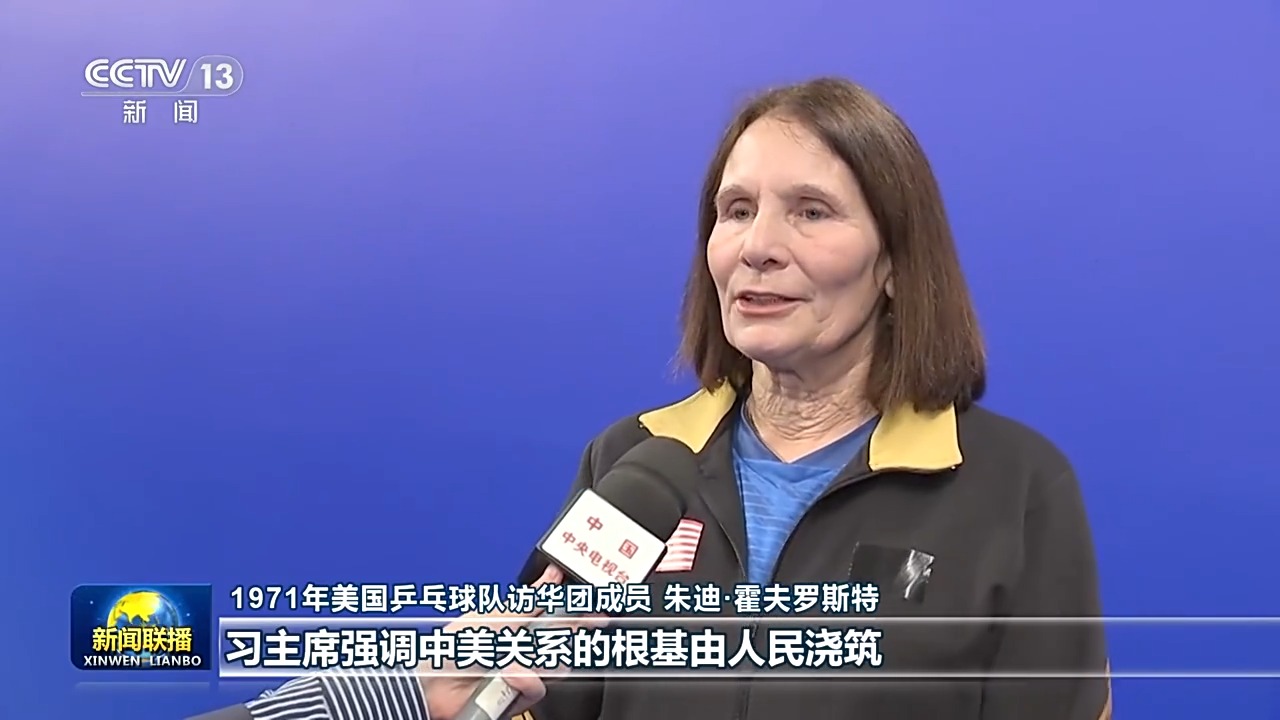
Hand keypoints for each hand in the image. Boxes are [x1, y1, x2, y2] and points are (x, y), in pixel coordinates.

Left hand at [418, 565, 603, 719]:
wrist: (431, 686)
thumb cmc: (451, 650)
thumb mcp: (492, 616)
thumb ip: (526, 601)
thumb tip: (551, 578)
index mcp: (511, 625)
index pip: (546, 611)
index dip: (564, 601)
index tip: (581, 592)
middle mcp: (518, 648)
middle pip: (557, 636)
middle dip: (575, 626)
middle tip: (597, 616)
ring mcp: (520, 673)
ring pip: (552, 665)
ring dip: (535, 658)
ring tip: (511, 657)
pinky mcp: (519, 697)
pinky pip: (537, 688)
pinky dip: (523, 680)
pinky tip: (507, 676)